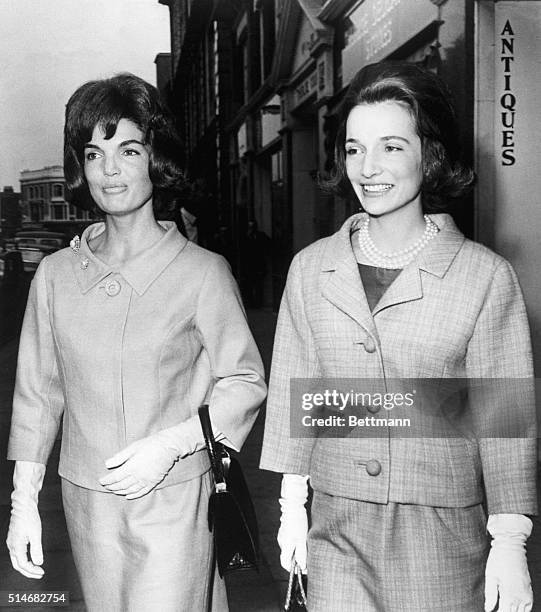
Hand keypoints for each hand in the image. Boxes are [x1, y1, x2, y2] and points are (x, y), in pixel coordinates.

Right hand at [6, 462, 45, 578]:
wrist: (23, 505)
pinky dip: (24, 559)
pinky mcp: (14, 539)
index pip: (22, 565)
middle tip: (39, 574)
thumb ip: (37, 549)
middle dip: (28, 572)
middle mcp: (11, 546)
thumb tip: (39, 563)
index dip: (32, 571)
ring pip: (16, 560)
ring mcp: (11, 542)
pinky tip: (32, 558)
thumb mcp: (36, 533)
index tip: (42, 572)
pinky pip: (17, 554)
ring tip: (37, 569)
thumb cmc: (29, 517)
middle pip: (18, 565)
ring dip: (26, 566)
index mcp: (16, 546)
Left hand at [99, 433, 179, 498]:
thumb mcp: (133, 447)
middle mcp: (138, 476)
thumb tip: (107, 464)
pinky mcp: (154, 482)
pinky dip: (133, 495)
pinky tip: (128, 496)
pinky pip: (141, 492)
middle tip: (106, 486)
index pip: (115, 478)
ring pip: (130, 490)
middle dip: (112, 487)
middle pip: (121, 485)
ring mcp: (146, 480)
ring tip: (114, 491)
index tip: (101, 481)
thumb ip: (120, 457)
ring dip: (120, 491)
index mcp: (132, 467)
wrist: (169, 446)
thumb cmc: (150, 444)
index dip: (107, 480)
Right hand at [277, 474, 308, 572]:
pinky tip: (301, 536)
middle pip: (287, 556)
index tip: (303, 569)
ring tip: (305, 544)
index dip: (293, 569)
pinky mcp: (283, 530)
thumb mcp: (302, 539)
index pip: (285, 564)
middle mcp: (281, 542)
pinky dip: (294, 543)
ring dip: (296, 550)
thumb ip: (301, 554)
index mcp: (285, 546)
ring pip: (288, 548)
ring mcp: (281, 535)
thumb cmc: (298, 522)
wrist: (293, 506)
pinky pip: (288, 541)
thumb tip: (302, 566)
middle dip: (296, 559)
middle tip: (307, 556)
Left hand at [485, 514, 532, 611]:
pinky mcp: (529, 591)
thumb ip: (490, 594)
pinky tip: (514, 608)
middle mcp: (520, 597)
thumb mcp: (490, 575)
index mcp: (509, 594)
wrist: (511, 547)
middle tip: (496, 610)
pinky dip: (522, 610)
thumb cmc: (498, 559)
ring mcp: (526, 594)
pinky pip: (528, 607)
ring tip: (503, 607)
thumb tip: (488, 609)